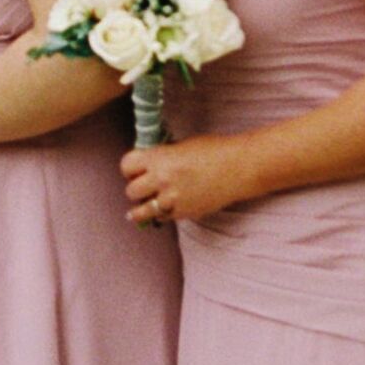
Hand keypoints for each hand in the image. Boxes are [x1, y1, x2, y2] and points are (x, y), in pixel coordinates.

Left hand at [122, 133, 244, 226]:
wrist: (238, 168)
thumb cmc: (213, 150)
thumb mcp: (181, 146)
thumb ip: (162, 156)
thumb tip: (148, 164)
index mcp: (159, 157)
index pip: (126, 165)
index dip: (129, 169)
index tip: (133, 171)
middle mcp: (161, 178)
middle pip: (131, 191)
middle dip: (135, 189)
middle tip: (141, 188)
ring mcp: (172, 198)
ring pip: (142, 210)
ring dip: (141, 208)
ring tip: (138, 210)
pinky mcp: (184, 213)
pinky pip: (162, 218)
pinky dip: (161, 215)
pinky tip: (164, 210)